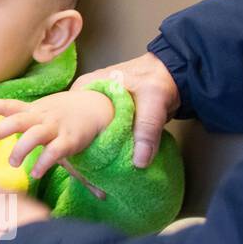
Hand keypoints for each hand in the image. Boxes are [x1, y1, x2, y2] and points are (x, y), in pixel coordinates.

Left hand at [0, 89, 114, 179]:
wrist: (95, 107)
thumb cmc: (61, 115)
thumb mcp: (39, 112)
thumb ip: (20, 120)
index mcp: (31, 110)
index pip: (8, 105)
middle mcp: (41, 117)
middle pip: (17, 121)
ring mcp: (55, 127)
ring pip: (34, 136)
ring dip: (21, 150)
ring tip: (13, 163)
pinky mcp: (70, 140)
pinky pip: (55, 151)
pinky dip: (44, 162)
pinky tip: (36, 173)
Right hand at [72, 51, 177, 167]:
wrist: (176, 74)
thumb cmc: (158, 80)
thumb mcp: (152, 103)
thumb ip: (146, 130)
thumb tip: (140, 162)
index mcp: (85, 86)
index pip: (66, 115)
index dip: (69, 137)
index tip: (76, 159)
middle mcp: (85, 96)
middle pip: (74, 126)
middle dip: (79, 148)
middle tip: (86, 169)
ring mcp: (95, 106)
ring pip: (86, 131)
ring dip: (91, 149)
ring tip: (94, 169)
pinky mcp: (107, 115)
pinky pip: (99, 133)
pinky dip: (103, 146)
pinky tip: (106, 161)